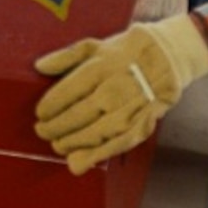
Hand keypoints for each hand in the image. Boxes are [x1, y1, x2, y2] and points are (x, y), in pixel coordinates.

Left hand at [32, 15, 207, 174]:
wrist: (168, 57)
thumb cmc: (126, 52)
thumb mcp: (94, 46)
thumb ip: (65, 57)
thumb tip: (39, 66)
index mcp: (101, 67)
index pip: (68, 92)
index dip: (50, 107)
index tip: (40, 113)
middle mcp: (115, 89)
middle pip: (78, 115)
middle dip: (56, 128)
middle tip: (43, 131)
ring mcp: (130, 109)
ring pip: (96, 133)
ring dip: (73, 143)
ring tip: (59, 145)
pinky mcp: (143, 124)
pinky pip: (117, 145)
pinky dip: (97, 155)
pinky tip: (81, 162)